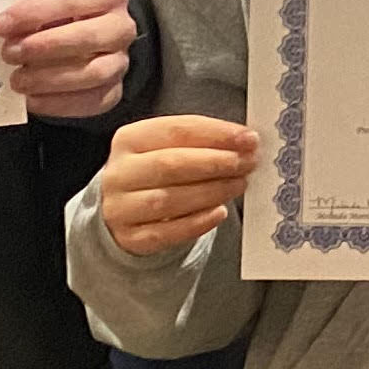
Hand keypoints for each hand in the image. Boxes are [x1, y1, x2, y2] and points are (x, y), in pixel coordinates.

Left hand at [0, 0, 136, 118]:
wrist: (69, 33)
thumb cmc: (51, 9)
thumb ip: (24, 0)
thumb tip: (4, 25)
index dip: (35, 12)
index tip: (2, 25)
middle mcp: (122, 27)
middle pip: (88, 37)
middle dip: (44, 47)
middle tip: (9, 53)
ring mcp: (120, 62)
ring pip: (92, 73)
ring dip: (48, 78)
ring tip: (17, 79)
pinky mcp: (112, 92)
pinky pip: (90, 102)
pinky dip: (56, 103)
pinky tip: (30, 98)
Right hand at [97, 115, 256, 256]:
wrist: (124, 209)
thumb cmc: (155, 173)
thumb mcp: (168, 148)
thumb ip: (201, 142)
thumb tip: (244, 141)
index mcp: (129, 139)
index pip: (176, 130)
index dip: (216, 133)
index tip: (248, 138)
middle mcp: (120, 172)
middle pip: (170, 164)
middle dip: (216, 162)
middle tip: (248, 162)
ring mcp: (121, 208)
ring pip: (168, 199)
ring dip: (211, 191)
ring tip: (239, 184)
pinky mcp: (130, 238)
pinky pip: (165, 232)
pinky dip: (197, 222)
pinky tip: (219, 212)